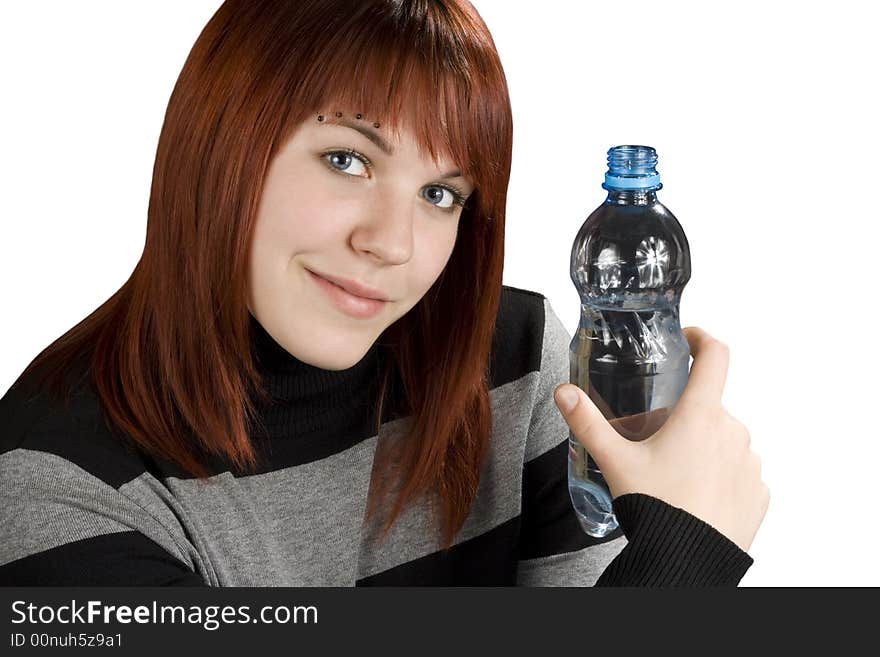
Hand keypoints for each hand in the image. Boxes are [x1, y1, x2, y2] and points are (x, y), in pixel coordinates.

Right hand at [554, 326, 769, 552]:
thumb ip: (587, 422)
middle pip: (709, 408)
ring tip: (675, 475)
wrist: (686, 563)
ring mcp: (750, 463)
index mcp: (701, 415)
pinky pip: (739, 472)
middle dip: (685, 417)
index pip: (716, 356)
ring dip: (704, 447)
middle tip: (657, 441)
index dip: (703, 339)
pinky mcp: (759, 492)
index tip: (689, 342)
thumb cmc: (656, 507)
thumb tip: (563, 392)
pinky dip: (720, 476)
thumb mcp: (615, 460)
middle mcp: (734, 432)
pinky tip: (696, 495)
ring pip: (725, 440)